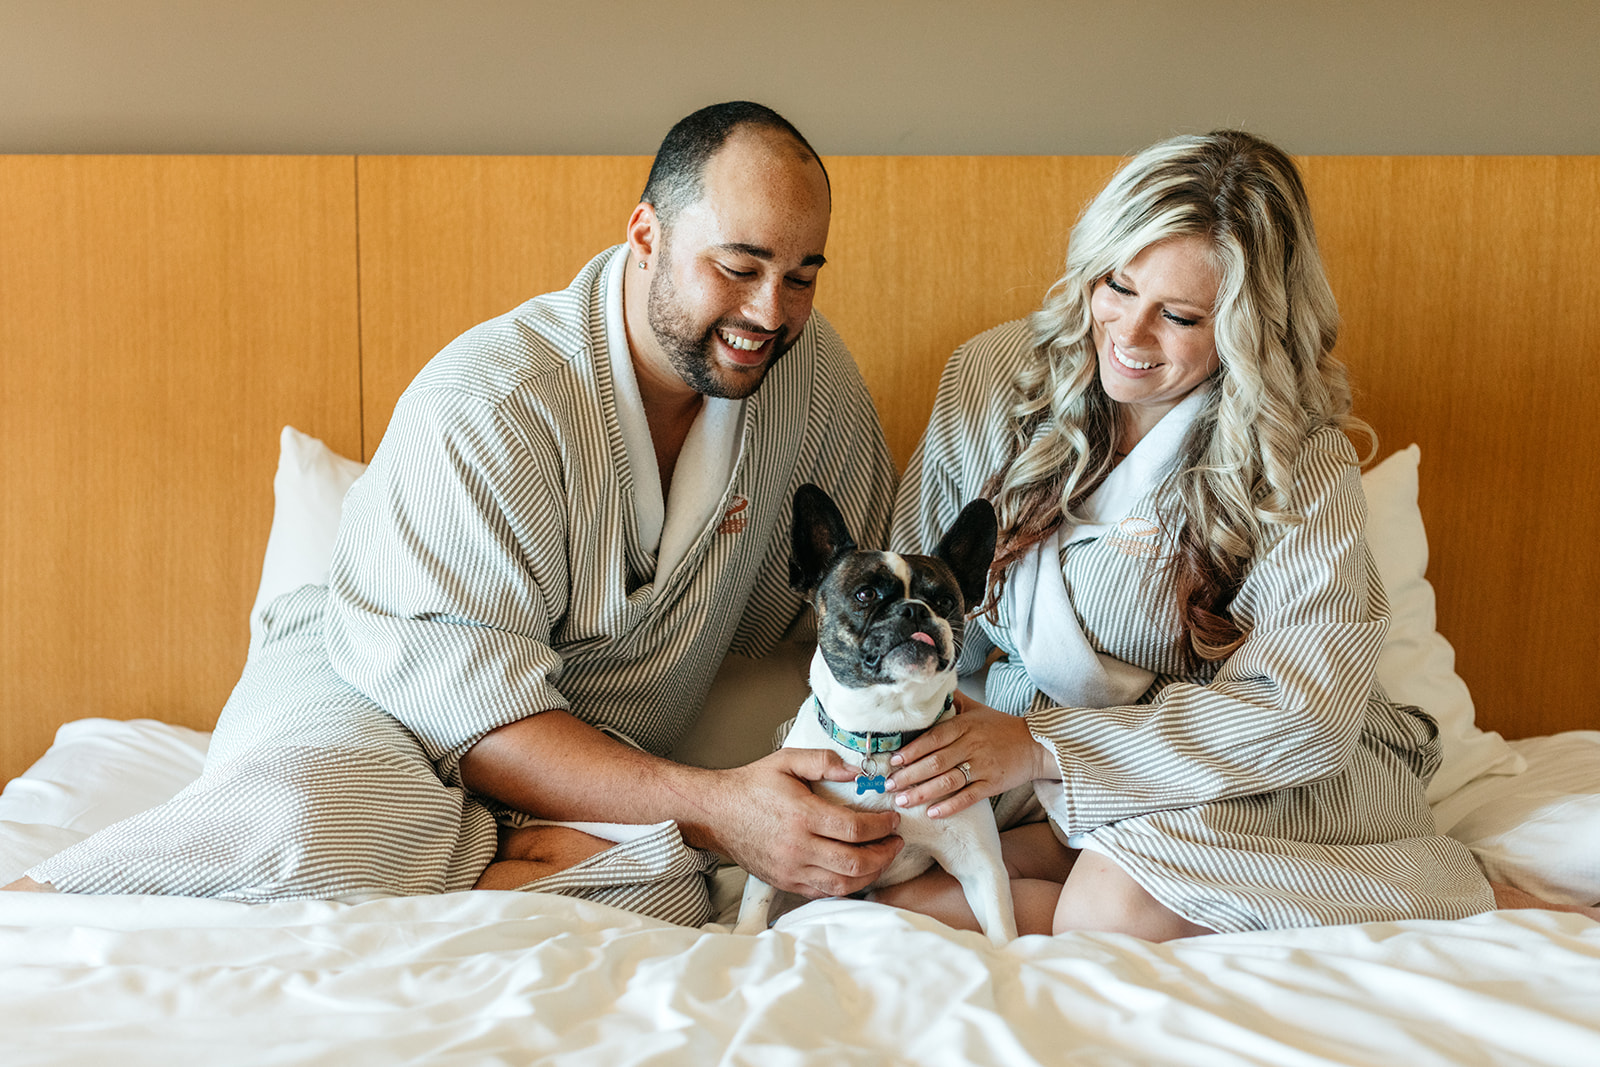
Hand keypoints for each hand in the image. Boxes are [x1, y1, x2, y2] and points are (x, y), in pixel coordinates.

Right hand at [699, 747, 903, 898]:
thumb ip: (822, 761)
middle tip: (896, 842)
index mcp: (801, 815)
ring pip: (843, 884)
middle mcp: (798, 847)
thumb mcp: (785, 761)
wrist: (716, 814)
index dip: (881, 827)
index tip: (893, 820)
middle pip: (855, 862)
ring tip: (882, 858)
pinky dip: (847, 886)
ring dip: (871, 873)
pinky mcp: (785, 883)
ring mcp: (791, 869)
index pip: (854, 829)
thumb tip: (856, 771)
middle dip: (885, 854)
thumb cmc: (751, 786)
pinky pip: (824, 893)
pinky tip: (857, 872)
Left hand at [885, 693, 1053, 817]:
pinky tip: (932, 812)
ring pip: (949, 781)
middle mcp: (973, 745)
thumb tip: (925, 688)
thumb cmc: (1000, 727)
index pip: (935, 737)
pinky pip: (969, 797)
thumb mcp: (976, 708)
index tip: (894, 759)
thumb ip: (951, 701)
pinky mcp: (993, 785)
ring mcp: (983, 766)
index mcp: (966, 725)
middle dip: (910, 774)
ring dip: (923, 792)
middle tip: (889, 784)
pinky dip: (950, 806)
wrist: (1037, 745)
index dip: (913, 749)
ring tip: (903, 800)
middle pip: (937, 761)